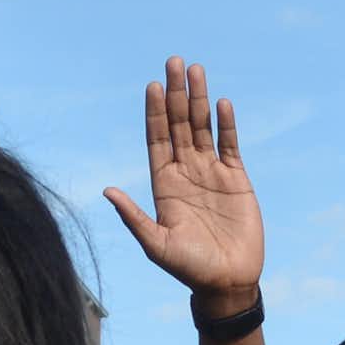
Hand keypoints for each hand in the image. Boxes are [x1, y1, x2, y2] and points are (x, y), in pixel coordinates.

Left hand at [102, 59, 265, 307]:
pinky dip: (226, 124)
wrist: (227, 283)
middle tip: (174, 61)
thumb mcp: (156, 244)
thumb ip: (134, 217)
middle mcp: (185, 172)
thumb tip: (108, 190)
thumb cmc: (189, 268)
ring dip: (199, 100)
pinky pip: (229, 145)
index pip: (157, 139)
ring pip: (203, 128)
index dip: (155, 113)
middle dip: (176, 94)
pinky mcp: (236, 179)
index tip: (152, 86)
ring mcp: (211, 173)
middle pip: (179, 125)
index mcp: (163, 184)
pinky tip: (222, 103)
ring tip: (196, 70)